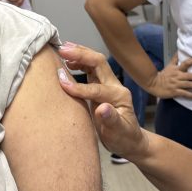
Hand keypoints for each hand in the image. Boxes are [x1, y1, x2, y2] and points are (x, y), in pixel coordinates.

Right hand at [56, 42, 147, 160]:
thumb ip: (112, 120)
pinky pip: (90, 69)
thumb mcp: (118, 132)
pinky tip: (68, 61)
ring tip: (62, 50)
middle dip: (81, 54)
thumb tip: (103, 108)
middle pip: (99, 63)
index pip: (97, 88)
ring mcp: (108, 84)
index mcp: (119, 96)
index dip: (79, 87)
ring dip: (79, 54)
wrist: (130, 140)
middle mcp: (115, 86)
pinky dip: (79, 62)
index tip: (61, 83)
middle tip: (62, 49)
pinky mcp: (101, 86)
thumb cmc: (124, 138)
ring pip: (95, 62)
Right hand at [145, 53, 191, 98]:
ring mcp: (176, 84)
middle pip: (191, 76)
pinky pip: (185, 94)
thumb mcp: (169, 65)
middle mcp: (177, 76)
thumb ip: (175, 59)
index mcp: (177, 69)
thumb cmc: (163, 75)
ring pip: (189, 85)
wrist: (153, 84)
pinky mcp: (175, 92)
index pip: (186, 63)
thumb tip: (179, 50)